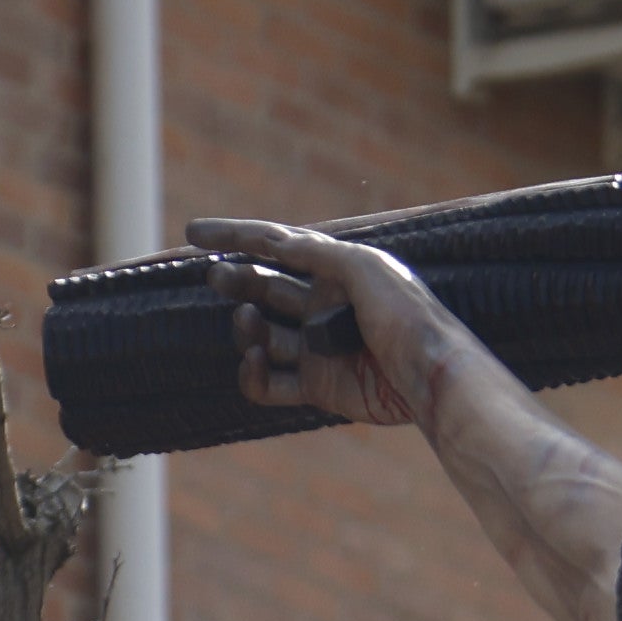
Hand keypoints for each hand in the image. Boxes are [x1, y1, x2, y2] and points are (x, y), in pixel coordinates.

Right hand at [194, 218, 453, 430]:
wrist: (428, 376)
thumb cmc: (405, 314)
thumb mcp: (362, 266)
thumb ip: (314, 252)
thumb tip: (273, 241)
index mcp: (336, 270)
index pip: (277, 246)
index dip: (235, 237)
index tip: (193, 233)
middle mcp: (324, 306)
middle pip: (265, 289)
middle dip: (236, 282)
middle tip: (215, 278)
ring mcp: (318, 348)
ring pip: (263, 336)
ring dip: (247, 328)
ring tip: (249, 324)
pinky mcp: (318, 387)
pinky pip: (271, 384)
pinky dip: (254, 374)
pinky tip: (254, 361)